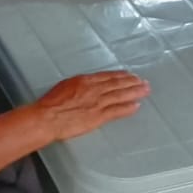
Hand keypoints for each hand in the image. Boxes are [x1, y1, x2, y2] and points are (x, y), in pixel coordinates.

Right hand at [34, 71, 149, 140]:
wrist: (48, 117)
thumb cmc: (51, 103)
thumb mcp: (66, 86)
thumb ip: (80, 85)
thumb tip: (86, 85)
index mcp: (85, 80)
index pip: (108, 76)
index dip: (121, 76)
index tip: (130, 75)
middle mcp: (94, 89)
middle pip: (118, 84)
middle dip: (132, 82)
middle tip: (143, 81)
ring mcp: (98, 103)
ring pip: (120, 95)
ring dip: (135, 92)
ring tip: (145, 90)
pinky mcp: (98, 116)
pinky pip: (116, 111)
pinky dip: (127, 108)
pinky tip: (136, 106)